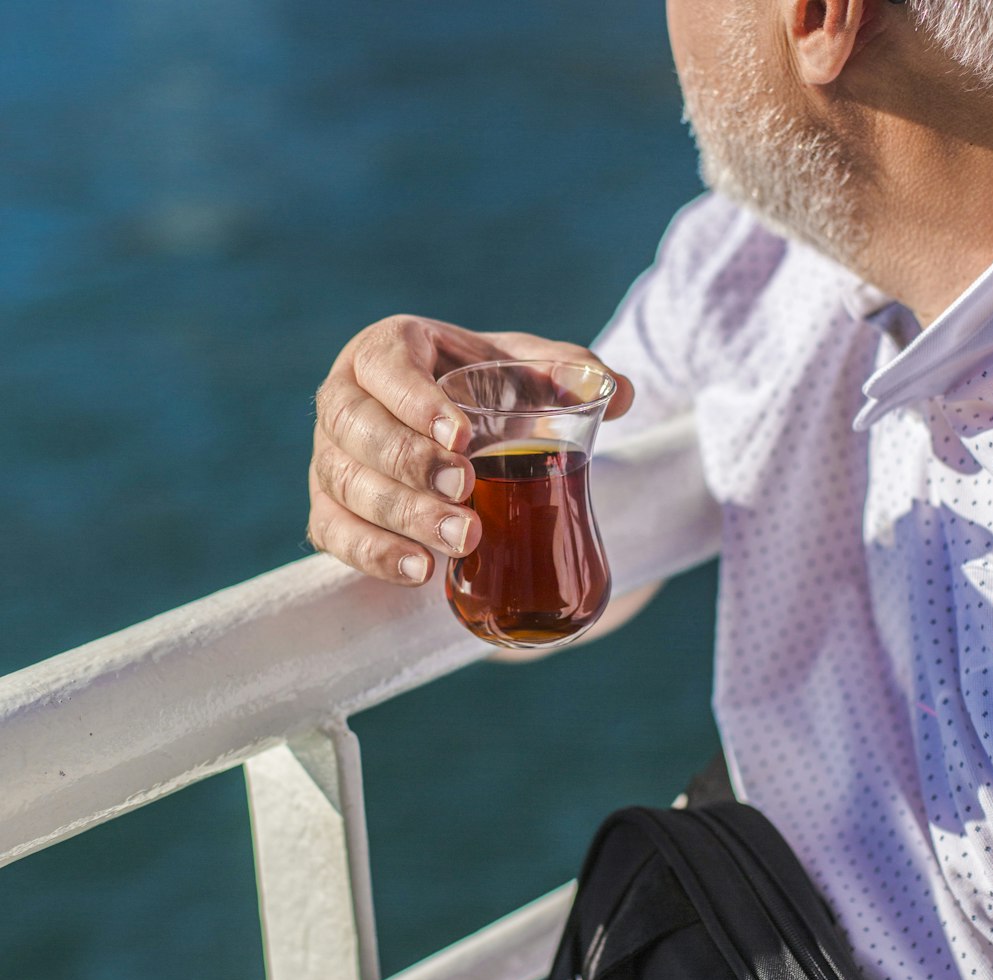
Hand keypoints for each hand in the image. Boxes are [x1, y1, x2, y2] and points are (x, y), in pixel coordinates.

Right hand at [308, 314, 633, 584]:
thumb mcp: (523, 369)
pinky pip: (334, 533)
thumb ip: (569, 372)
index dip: (415, 401)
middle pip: (359, 431)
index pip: (386, 367)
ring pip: (346, 485)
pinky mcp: (329, 506)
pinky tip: (419, 571)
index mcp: (384, 351)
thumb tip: (619, 393)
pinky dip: (373, 554)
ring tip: (462, 540)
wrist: (451, 430)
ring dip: (401, 516)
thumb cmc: (483, 389)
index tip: (463, 435)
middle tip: (467, 490)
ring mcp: (328, 456)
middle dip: (411, 464)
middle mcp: (344, 399)